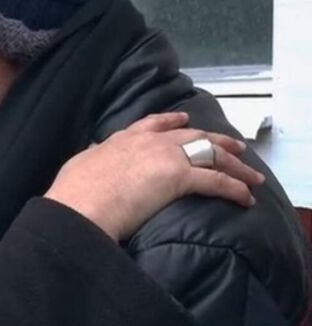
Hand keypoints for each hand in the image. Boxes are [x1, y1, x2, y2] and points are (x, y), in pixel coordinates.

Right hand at [44, 112, 264, 240]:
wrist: (79, 206)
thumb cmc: (73, 193)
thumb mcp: (79, 166)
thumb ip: (93, 158)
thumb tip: (91, 157)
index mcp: (123, 139)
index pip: (154, 124)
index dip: (172, 122)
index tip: (185, 120)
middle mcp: (148, 142)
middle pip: (192, 136)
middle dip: (216, 140)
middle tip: (234, 145)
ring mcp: (166, 157)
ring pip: (211, 154)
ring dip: (235, 165)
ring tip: (251, 175)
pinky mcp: (179, 177)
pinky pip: (217, 181)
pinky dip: (235, 188)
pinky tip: (245, 197)